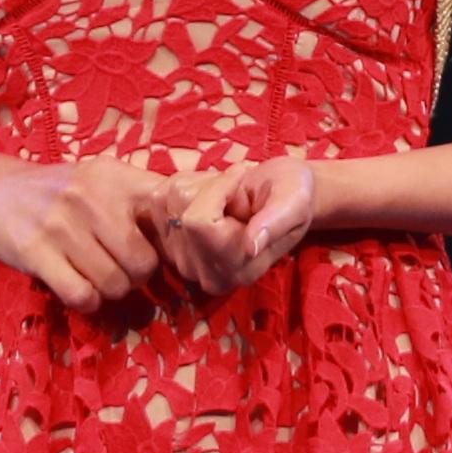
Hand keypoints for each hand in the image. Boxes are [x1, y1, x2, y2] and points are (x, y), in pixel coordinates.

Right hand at [0, 154, 184, 311]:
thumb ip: (141, 201)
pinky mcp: (36, 252)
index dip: (177, 243)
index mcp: (116, 177)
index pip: (168, 212)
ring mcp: (62, 225)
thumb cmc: (60, 192)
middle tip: (121, 270)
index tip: (172, 255)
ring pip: (114, 284)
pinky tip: (77, 286)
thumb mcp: (101, 181)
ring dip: (109, 291)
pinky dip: (85, 301)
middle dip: (137, 277)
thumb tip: (190, 237)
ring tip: (95, 276)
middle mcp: (91, 197)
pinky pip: (81, 295)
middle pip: (143, 263)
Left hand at [163, 158, 333, 299]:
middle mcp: (206, 275)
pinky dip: (184, 185)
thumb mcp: (293, 202)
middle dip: (208, 187)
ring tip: (227, 196)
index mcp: (238, 269)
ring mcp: (183, 262)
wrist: (284, 192)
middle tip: (238, 191)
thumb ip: (274, 223)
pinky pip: (158, 200)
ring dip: (197, 185)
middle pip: (179, 212)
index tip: (244, 178)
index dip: (218, 189)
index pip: (199, 223)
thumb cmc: (293, 193)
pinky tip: (210, 196)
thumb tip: (249, 247)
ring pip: (166, 202)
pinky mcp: (169, 245)